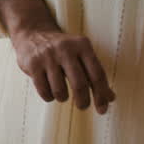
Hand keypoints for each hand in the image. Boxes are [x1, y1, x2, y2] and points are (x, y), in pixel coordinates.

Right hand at [0, 0, 114, 113]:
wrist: (33, 34)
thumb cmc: (63, 50)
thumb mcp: (81, 55)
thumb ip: (95, 74)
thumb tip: (110, 98)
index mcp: (82, 45)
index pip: (97, 75)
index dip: (101, 95)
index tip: (102, 110)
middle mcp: (65, 48)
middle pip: (80, 85)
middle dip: (83, 101)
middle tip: (83, 106)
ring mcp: (48, 56)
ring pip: (60, 91)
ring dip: (63, 98)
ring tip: (62, 93)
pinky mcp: (33, 64)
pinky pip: (44, 91)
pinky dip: (49, 97)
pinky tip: (49, 91)